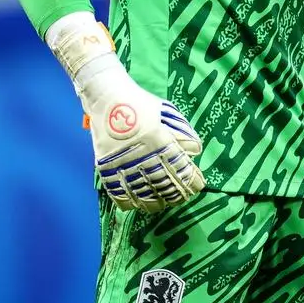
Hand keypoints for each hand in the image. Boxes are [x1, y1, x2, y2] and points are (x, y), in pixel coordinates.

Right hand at [78, 56, 205, 212]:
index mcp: (159, 140)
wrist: (107, 98)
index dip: (192, 181)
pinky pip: (119, 193)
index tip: (197, 185)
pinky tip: (138, 204)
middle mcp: (142, 155)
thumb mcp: (167, 112)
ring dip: (156, 202)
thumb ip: (183, 133)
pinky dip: (130, 202)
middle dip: (176, 194)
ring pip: (143, 194)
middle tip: (182, 197)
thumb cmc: (141, 104)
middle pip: (164, 185)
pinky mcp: (106, 168)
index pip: (181, 169)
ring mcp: (122, 163)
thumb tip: (195, 152)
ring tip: (163, 203)